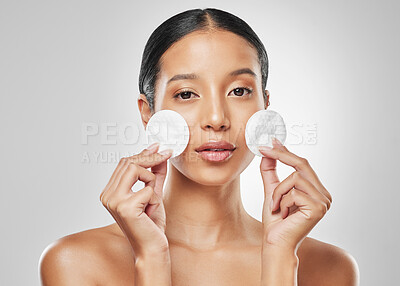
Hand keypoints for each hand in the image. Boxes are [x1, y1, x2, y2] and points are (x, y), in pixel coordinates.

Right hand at [99, 143, 172, 257]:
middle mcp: (107, 195)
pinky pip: (148, 189)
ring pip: (137, 170)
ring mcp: (114, 201)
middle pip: (129, 162)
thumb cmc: (151, 223)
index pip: (124, 163)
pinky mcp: (125, 207)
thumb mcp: (154, 192)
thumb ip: (155, 173)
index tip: (158, 147)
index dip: (143, 153)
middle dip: (151, 159)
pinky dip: (155, 199)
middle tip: (167, 155)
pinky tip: (150, 212)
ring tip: (152, 199)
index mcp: (110, 192)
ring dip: (152, 181)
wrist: (151, 247)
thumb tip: (159, 152)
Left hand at [259, 137, 331, 251]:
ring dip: (279, 191)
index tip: (272, 141)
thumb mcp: (272, 191)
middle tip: (263, 149)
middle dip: (281, 155)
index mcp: (316, 190)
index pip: (302, 165)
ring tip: (276, 206)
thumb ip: (271, 173)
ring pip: (295, 178)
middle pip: (302, 164)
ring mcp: (323, 201)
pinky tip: (283, 214)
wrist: (275, 243)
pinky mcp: (318, 208)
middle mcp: (324, 194)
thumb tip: (267, 153)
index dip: (286, 152)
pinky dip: (282, 200)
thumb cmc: (276, 221)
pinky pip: (294, 192)